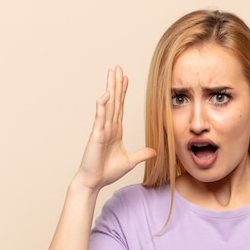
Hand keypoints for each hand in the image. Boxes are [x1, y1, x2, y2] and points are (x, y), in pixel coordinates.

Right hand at [74, 66, 155, 190]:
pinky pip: (100, 119)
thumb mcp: (130, 161)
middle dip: (117, 84)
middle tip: (118, 68)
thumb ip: (142, 154)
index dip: (123, 92)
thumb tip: (155, 150)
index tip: (126, 78)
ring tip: (112, 73)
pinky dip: (103, 106)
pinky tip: (105, 94)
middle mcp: (108, 127)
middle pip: (114, 101)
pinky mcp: (96, 136)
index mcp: (115, 131)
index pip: (120, 107)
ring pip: (108, 105)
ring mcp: (101, 130)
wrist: (94, 181)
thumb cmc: (107, 171)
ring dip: (110, 88)